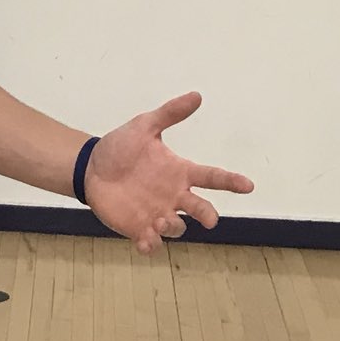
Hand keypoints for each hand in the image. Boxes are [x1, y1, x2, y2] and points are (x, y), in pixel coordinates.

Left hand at [84, 94, 252, 255]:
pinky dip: (150, 245)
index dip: (231, 181)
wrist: (91, 167)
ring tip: (161, 219)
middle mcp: (174, 195)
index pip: (212, 176)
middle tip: (210, 219)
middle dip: (208, 215)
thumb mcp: (144, 126)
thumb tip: (196, 95)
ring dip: (174, 226)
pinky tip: (144, 241)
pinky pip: (151, 242)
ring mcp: (157, 213)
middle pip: (200, 208)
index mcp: (179, 172)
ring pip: (177, 227)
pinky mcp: (138, 227)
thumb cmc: (121, 147)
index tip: (248, 185)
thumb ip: (169, 114)